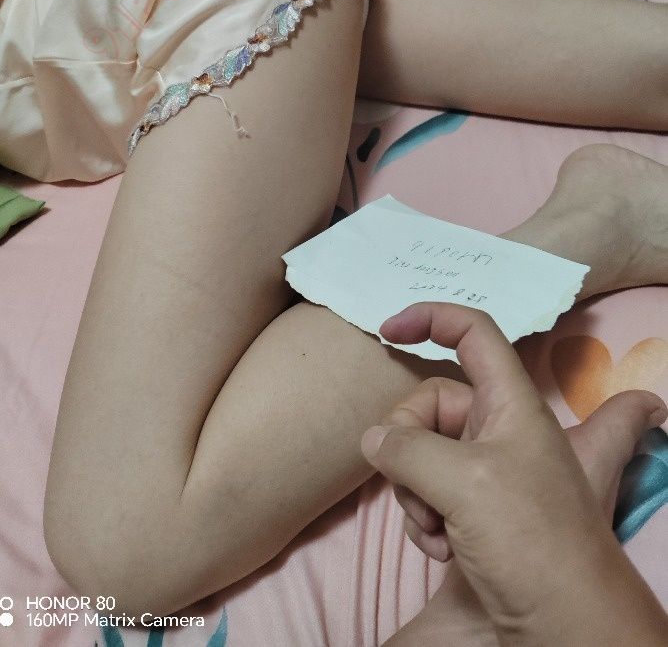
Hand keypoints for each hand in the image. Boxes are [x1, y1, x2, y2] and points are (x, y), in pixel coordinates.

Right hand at [360, 303, 667, 644]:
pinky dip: (423, 519)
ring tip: (438, 529)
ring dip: (414, 494)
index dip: (431, 318)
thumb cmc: (530, 538)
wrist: (561, 624)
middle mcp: (497, 429)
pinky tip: (442, 549)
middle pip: (429, 404)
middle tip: (419, 485)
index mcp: (510, 403)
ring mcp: (483, 471)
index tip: (389, 329)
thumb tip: (373, 439)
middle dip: (408, 445)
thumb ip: (407, 449)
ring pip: (419, 454)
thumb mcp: (465, 482)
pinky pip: (425, 493)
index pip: (473, 333)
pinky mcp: (471, 509)